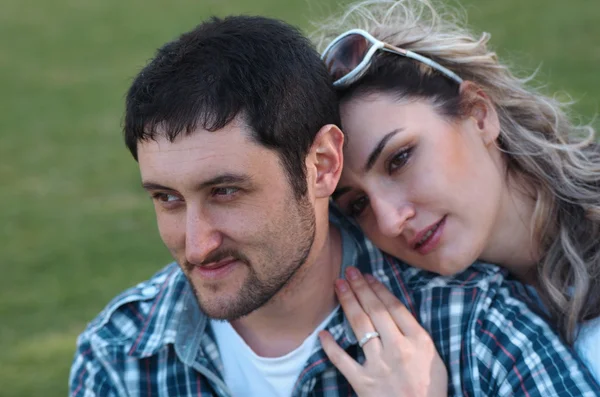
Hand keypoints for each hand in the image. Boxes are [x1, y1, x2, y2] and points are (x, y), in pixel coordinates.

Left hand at [319, 267, 447, 396]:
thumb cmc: (430, 390)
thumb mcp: (434, 359)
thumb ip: (416, 336)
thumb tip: (396, 313)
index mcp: (418, 341)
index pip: (394, 307)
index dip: (378, 288)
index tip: (367, 275)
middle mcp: (398, 348)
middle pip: (375, 310)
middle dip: (360, 288)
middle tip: (348, 272)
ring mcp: (379, 365)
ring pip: (360, 326)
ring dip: (348, 303)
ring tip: (338, 285)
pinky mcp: (363, 382)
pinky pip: (342, 360)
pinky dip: (331, 346)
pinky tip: (322, 332)